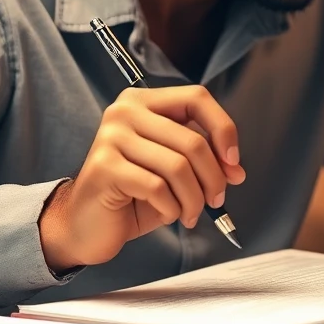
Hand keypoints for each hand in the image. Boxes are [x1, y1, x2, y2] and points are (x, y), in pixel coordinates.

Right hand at [39, 85, 245, 270]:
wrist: (87, 225)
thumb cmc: (133, 196)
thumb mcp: (175, 172)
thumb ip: (204, 161)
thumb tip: (236, 170)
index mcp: (144, 102)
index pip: (196, 98)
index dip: (224, 129)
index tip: (233, 163)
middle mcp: (124, 112)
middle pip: (192, 141)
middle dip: (213, 178)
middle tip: (215, 201)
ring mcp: (111, 138)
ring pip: (178, 167)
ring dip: (194, 199)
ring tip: (191, 214)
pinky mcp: (104, 167)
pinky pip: (157, 188)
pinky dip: (172, 208)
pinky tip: (168, 215)